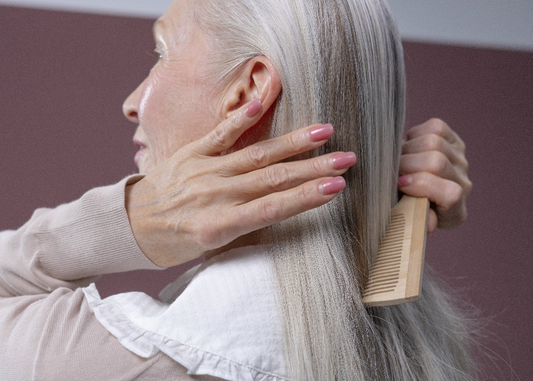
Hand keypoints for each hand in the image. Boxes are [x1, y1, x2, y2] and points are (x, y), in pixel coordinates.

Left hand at [125, 100, 355, 266]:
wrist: (130, 226)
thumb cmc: (174, 243)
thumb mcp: (210, 247)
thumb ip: (243, 225)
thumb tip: (279, 206)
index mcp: (219, 225)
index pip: (273, 208)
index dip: (307, 197)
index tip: (337, 187)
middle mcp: (214, 195)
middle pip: (272, 178)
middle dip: (313, 168)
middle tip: (346, 158)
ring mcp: (203, 170)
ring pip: (255, 154)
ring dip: (292, 143)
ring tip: (323, 131)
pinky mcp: (190, 153)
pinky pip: (219, 134)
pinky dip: (241, 119)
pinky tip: (262, 104)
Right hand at [398, 118, 471, 232]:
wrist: (413, 193)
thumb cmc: (406, 209)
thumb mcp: (408, 221)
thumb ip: (415, 222)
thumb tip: (427, 225)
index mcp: (454, 211)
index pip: (450, 194)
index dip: (423, 185)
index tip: (400, 185)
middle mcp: (463, 183)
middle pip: (436, 162)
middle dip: (406, 164)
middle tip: (392, 171)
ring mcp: (460, 160)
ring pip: (433, 142)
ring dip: (407, 149)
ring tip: (397, 160)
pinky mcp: (453, 140)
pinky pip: (435, 127)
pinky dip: (415, 135)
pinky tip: (408, 148)